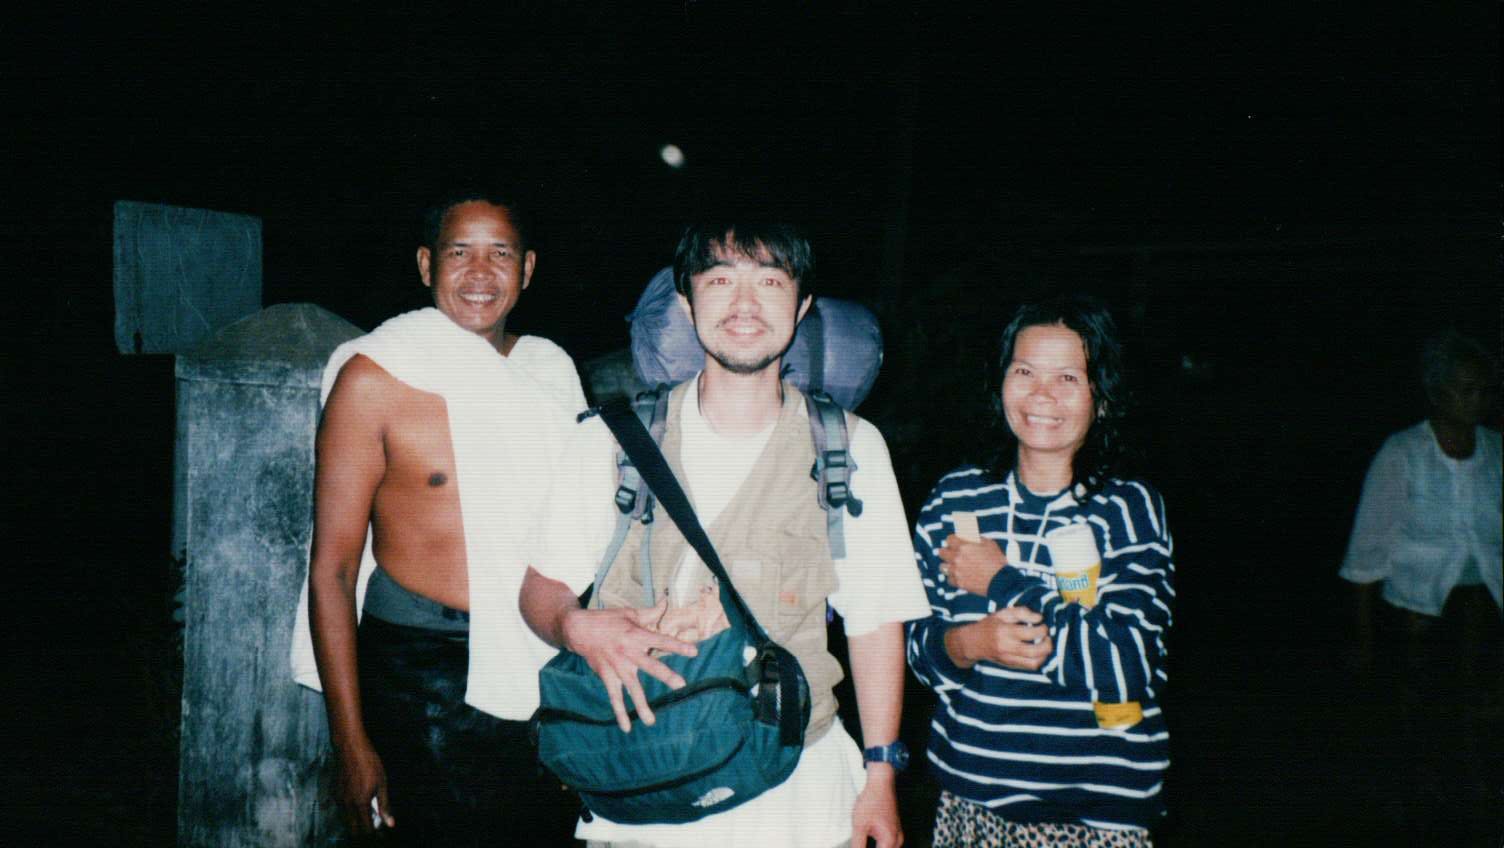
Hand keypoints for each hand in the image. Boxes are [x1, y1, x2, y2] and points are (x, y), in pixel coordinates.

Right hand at [334, 740, 393, 835]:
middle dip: (363, 832)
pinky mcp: (334, 792)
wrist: (350, 746)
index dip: (373, 834)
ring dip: (355, 823)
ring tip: (368, 817)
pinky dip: (348, 813)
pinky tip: (356, 807)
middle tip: (375, 828)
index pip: (365, 829)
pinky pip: (340, 809)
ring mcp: (338, 799)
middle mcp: (346, 805)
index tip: (381, 834)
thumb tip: (390, 823)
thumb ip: (384, 805)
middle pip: (353, 829)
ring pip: (346, 820)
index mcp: (360, 803)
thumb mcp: (382, 783)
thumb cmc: (369, 762)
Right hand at [561, 600, 698, 731]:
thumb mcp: (630, 613)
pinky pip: (614, 697)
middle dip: (666, 675)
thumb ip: (651, 612)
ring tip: (651, 721)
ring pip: (632, 688)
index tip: (694, 651)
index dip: (678, 645)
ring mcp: (618, 667)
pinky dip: (619, 712)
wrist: (579, 629)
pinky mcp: (607, 676)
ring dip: (641, 705)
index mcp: (637, 635)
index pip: (661, 640)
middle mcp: (629, 652)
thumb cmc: (607, 620)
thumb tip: (667, 601)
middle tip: (680, 684)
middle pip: (650, 665)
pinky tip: (627, 727)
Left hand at [850, 764, 902, 846]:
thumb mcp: (859, 825)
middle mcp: (897, 839)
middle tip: (861, 841)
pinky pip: (889, 844)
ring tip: (864, 840)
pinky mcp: (895, 830)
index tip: (860, 845)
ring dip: (877, 847)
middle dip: (871, 847)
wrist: (881, 783)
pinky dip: (880, 845)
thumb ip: (858, 845)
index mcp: (889, 841)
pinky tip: (870, 840)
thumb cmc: (872, 800)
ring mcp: (898, 835)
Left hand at [938, 535, 1006, 595]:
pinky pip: (949, 579)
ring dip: (948, 566)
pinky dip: (954, 578)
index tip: (955, 543)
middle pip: (941, 552)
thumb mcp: (989, 543)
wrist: (1001, 580)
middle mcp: (957, 558)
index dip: (952, 540)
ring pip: (942, 567)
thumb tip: (970, 536)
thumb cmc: (997, 561)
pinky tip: (960, 577)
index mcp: (964, 546)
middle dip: (946, 552)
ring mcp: (956, 571)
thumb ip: (976, 538)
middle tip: (952, 554)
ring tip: (955, 566)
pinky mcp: (959, 583)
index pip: (949, 539)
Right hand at [946, 606, 1051, 670]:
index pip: (1032, 633)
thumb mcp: (1002, 613)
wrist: (973, 642)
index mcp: (1006, 631)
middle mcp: (1008, 647)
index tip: (1042, 624)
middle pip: (1036, 651)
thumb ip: (1021, 612)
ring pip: (1035, 662)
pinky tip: (1037, 651)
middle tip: (1047, 636)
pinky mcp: (1011, 665)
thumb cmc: (990, 625)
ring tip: (1043, 645)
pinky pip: (1030, 666)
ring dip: (1044, 654)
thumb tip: (1039, 618)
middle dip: (1048, 643)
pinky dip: (1038, 659)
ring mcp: (1009, 659)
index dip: (1042, 628)